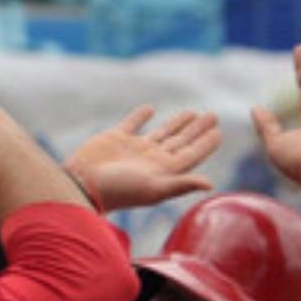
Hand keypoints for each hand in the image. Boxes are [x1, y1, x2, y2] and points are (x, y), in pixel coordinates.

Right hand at [64, 106, 220, 212]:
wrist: (82, 183)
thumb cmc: (118, 190)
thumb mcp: (153, 189)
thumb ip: (181, 184)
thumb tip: (211, 184)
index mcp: (163, 171)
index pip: (191, 155)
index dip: (205, 144)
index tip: (219, 132)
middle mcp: (151, 159)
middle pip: (181, 142)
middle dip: (197, 130)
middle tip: (213, 116)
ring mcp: (134, 149)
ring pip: (162, 132)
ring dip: (178, 123)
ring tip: (193, 112)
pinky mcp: (116, 138)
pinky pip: (133, 123)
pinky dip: (142, 116)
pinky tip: (151, 109)